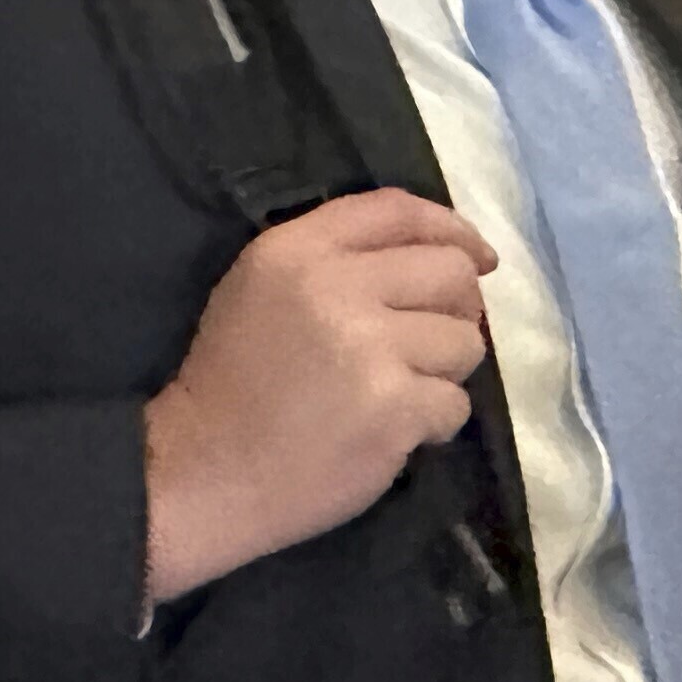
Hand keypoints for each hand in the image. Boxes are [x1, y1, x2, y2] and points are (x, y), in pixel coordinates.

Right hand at [143, 189, 495, 606]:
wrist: (202, 471)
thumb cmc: (234, 382)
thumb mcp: (263, 289)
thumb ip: (341, 258)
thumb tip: (451, 256)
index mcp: (296, 251)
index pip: (399, 210)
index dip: (453, 229)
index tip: (479, 257)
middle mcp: (336, 287)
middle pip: (452, 273)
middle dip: (457, 310)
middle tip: (429, 343)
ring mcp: (369, 348)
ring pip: (465, 341)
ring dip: (443, 372)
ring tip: (396, 392)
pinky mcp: (394, 407)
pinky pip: (456, 403)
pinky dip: (434, 423)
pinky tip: (392, 431)